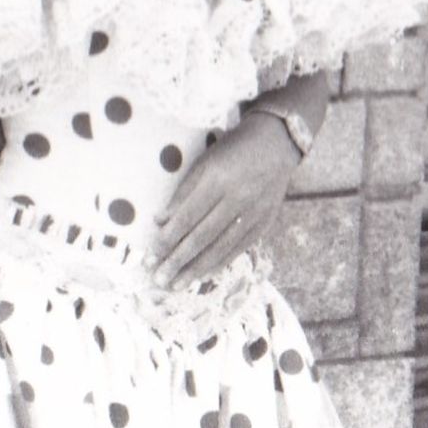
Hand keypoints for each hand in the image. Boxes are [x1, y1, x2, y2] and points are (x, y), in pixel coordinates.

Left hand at [153, 111, 296, 285]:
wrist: (275, 143)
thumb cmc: (232, 150)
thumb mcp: (204, 162)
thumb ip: (183, 193)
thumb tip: (160, 222)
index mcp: (219, 179)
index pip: (188, 217)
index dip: (168, 239)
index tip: (151, 256)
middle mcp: (238, 199)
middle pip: (203, 237)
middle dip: (178, 260)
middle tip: (159, 279)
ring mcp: (254, 214)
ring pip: (221, 248)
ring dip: (196, 269)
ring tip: (177, 285)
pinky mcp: (265, 224)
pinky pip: (238, 249)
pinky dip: (219, 263)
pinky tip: (203, 275)